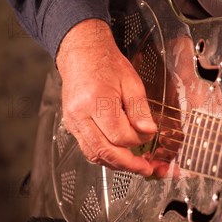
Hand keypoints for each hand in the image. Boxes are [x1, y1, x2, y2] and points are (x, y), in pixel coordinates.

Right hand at [56, 19, 155, 175]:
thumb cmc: (106, 63)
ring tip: (134, 166)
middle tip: (146, 169)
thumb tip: (149, 131)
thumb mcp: (131, 81)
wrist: (82, 52)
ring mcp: (72, 121)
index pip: (121, 135)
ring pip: (94, 154)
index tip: (150, 135)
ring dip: (116, 164)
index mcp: (97, 100)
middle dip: (128, 164)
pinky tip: (118, 157)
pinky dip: (104, 156)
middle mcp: (80, 114)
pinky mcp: (71, 125)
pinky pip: (87, 149)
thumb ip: (140, 109)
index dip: (139, 140)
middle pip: (105, 150)